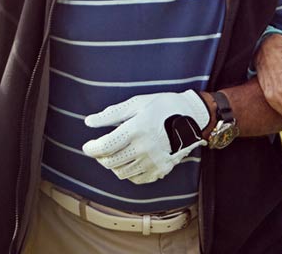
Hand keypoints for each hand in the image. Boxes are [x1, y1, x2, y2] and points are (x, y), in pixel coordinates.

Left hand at [82, 91, 210, 183]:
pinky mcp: (161, 170)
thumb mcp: (136, 103)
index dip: (92, 148)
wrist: (193, 117)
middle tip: (100, 149)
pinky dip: (128, 172)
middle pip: (110, 162)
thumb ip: (111, 114)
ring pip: (121, 173)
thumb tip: (89, 122)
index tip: (88, 146)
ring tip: (116, 153)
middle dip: (100, 157)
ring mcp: (154, 162)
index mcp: (137, 129)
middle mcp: (145, 149)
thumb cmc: (162, 106)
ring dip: (114, 164)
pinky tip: (131, 160)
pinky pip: (136, 179)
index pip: (105, 147)